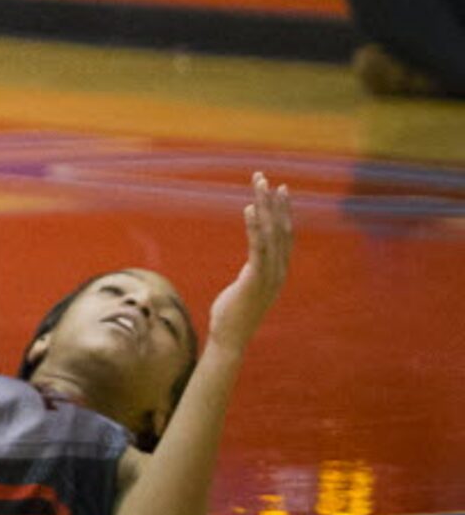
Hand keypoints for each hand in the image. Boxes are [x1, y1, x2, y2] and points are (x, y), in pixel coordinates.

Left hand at [206, 173, 291, 354]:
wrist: (230, 337)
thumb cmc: (234, 312)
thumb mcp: (248, 285)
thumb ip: (255, 269)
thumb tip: (255, 255)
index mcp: (278, 271)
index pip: (284, 235)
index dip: (283, 211)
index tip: (279, 189)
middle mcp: (278, 271)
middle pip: (280, 229)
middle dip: (273, 202)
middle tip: (265, 178)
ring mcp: (270, 276)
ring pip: (270, 234)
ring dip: (265, 207)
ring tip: (258, 185)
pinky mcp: (255, 280)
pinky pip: (257, 248)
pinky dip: (254, 226)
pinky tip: (249, 209)